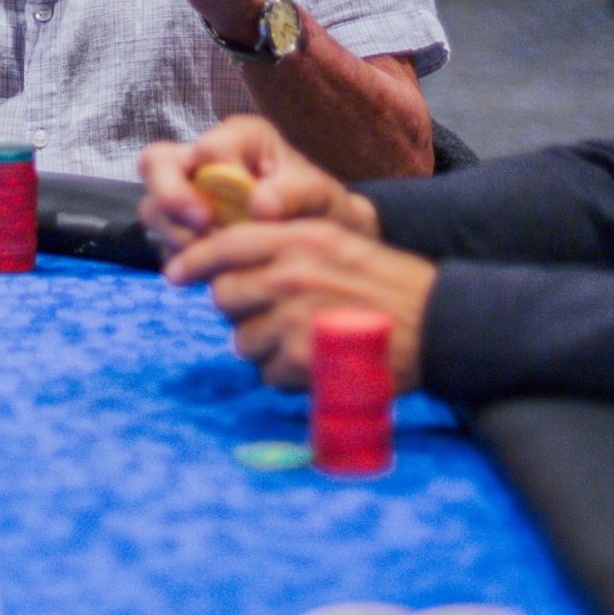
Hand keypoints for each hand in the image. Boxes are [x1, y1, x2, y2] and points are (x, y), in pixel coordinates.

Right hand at [139, 115, 378, 255]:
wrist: (323, 244)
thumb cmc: (323, 209)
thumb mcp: (322, 197)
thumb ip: (295, 193)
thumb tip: (258, 204)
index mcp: (242, 139)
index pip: (209, 146)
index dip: (212, 176)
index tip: (220, 212)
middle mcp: (207, 159)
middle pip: (157, 163)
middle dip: (169, 197)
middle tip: (199, 227)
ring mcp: (189, 193)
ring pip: (153, 205)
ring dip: (175, 233)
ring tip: (211, 257)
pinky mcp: (183, 228)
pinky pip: (163, 240)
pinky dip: (182, 257)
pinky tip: (212, 269)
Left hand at [165, 218, 435, 391]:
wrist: (439, 324)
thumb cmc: (390, 283)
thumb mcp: (337, 242)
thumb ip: (285, 248)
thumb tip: (231, 265)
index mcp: (298, 239)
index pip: (225, 245)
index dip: (194, 261)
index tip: (174, 274)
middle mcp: (290, 275)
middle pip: (225, 296)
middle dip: (239, 310)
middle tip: (270, 315)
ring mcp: (294, 319)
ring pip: (242, 339)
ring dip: (263, 346)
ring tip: (302, 341)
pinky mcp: (302, 361)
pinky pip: (268, 373)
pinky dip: (285, 374)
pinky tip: (314, 364)